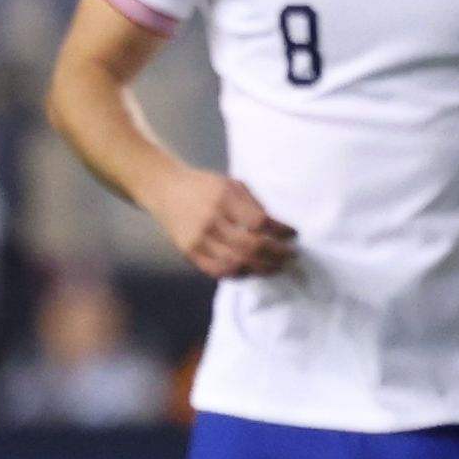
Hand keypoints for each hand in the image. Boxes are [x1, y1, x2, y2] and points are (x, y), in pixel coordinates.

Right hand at [144, 168, 295, 278]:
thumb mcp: (231, 183)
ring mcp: (198, 240)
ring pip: (236, 263)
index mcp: (223, 198)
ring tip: (277, 267)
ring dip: (262, 268)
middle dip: (276, 254)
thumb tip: (277, 228)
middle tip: (291, 256)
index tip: (293, 235)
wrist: (165, 189)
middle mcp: (211, 221)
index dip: (280, 231)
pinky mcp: (189, 253)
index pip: (259, 221)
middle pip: (250, 246)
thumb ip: (252, 204)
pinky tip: (253, 271)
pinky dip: (239, 274)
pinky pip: (218, 271)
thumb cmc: (204, 185)